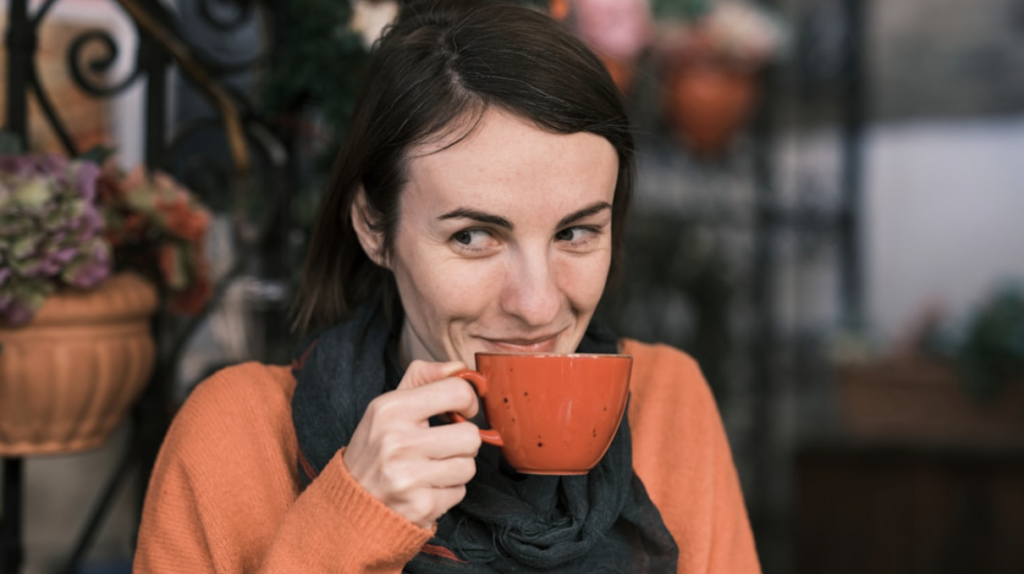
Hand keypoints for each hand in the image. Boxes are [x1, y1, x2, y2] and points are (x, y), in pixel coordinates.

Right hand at [342, 360, 481, 528]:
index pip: (456, 392)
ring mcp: (407, 476)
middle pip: (470, 436)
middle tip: (442, 446)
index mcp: (390, 409)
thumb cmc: (377, 448)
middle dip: (462, 443)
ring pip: (469, 467)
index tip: (462, 411)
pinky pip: (459, 493)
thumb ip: (423, 378)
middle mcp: (397, 442)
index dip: (468, 401)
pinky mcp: (419, 506)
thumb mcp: (388, 406)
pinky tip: (424, 488)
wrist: (351, 503)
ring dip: (456, 469)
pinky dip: (447, 492)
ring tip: (431, 468)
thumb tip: (460, 367)